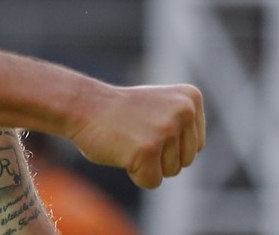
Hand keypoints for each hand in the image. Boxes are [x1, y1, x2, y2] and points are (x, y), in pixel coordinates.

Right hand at [68, 82, 205, 188]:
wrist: (82, 105)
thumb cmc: (120, 111)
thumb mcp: (162, 106)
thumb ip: (183, 125)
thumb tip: (194, 153)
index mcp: (191, 98)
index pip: (196, 145)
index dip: (169, 143)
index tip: (147, 123)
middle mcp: (183, 111)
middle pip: (186, 160)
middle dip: (160, 156)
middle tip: (135, 133)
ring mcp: (166, 130)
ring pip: (171, 172)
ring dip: (148, 163)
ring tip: (129, 139)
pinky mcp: (148, 150)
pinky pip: (152, 181)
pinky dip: (135, 173)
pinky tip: (122, 151)